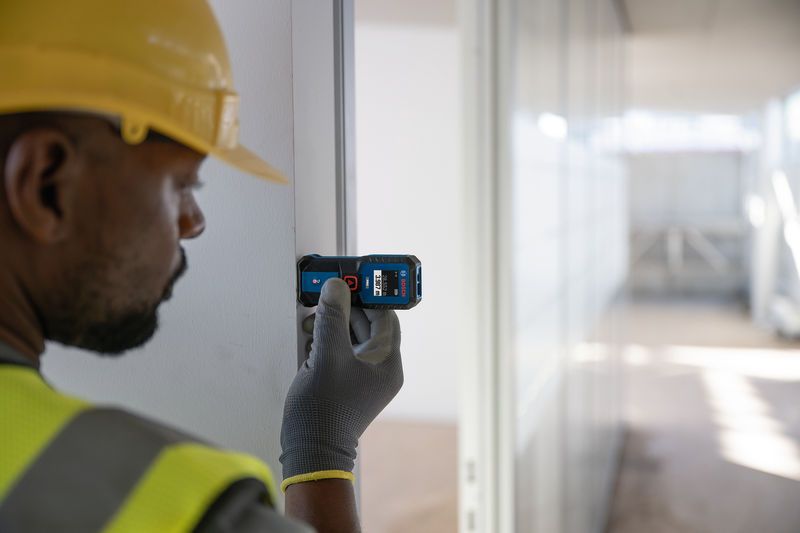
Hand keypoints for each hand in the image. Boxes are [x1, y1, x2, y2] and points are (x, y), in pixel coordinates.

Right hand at [280, 278, 402, 488]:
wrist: (310, 451)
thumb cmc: (324, 411)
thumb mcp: (327, 355)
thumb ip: (332, 317)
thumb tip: (336, 287)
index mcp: (387, 363)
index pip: (386, 316)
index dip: (371, 295)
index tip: (354, 277)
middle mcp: (379, 369)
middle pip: (367, 324)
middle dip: (344, 307)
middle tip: (325, 293)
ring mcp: (362, 377)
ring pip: (350, 336)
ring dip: (332, 323)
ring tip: (313, 318)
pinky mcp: (344, 382)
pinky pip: (340, 350)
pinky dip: (326, 339)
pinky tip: (311, 337)